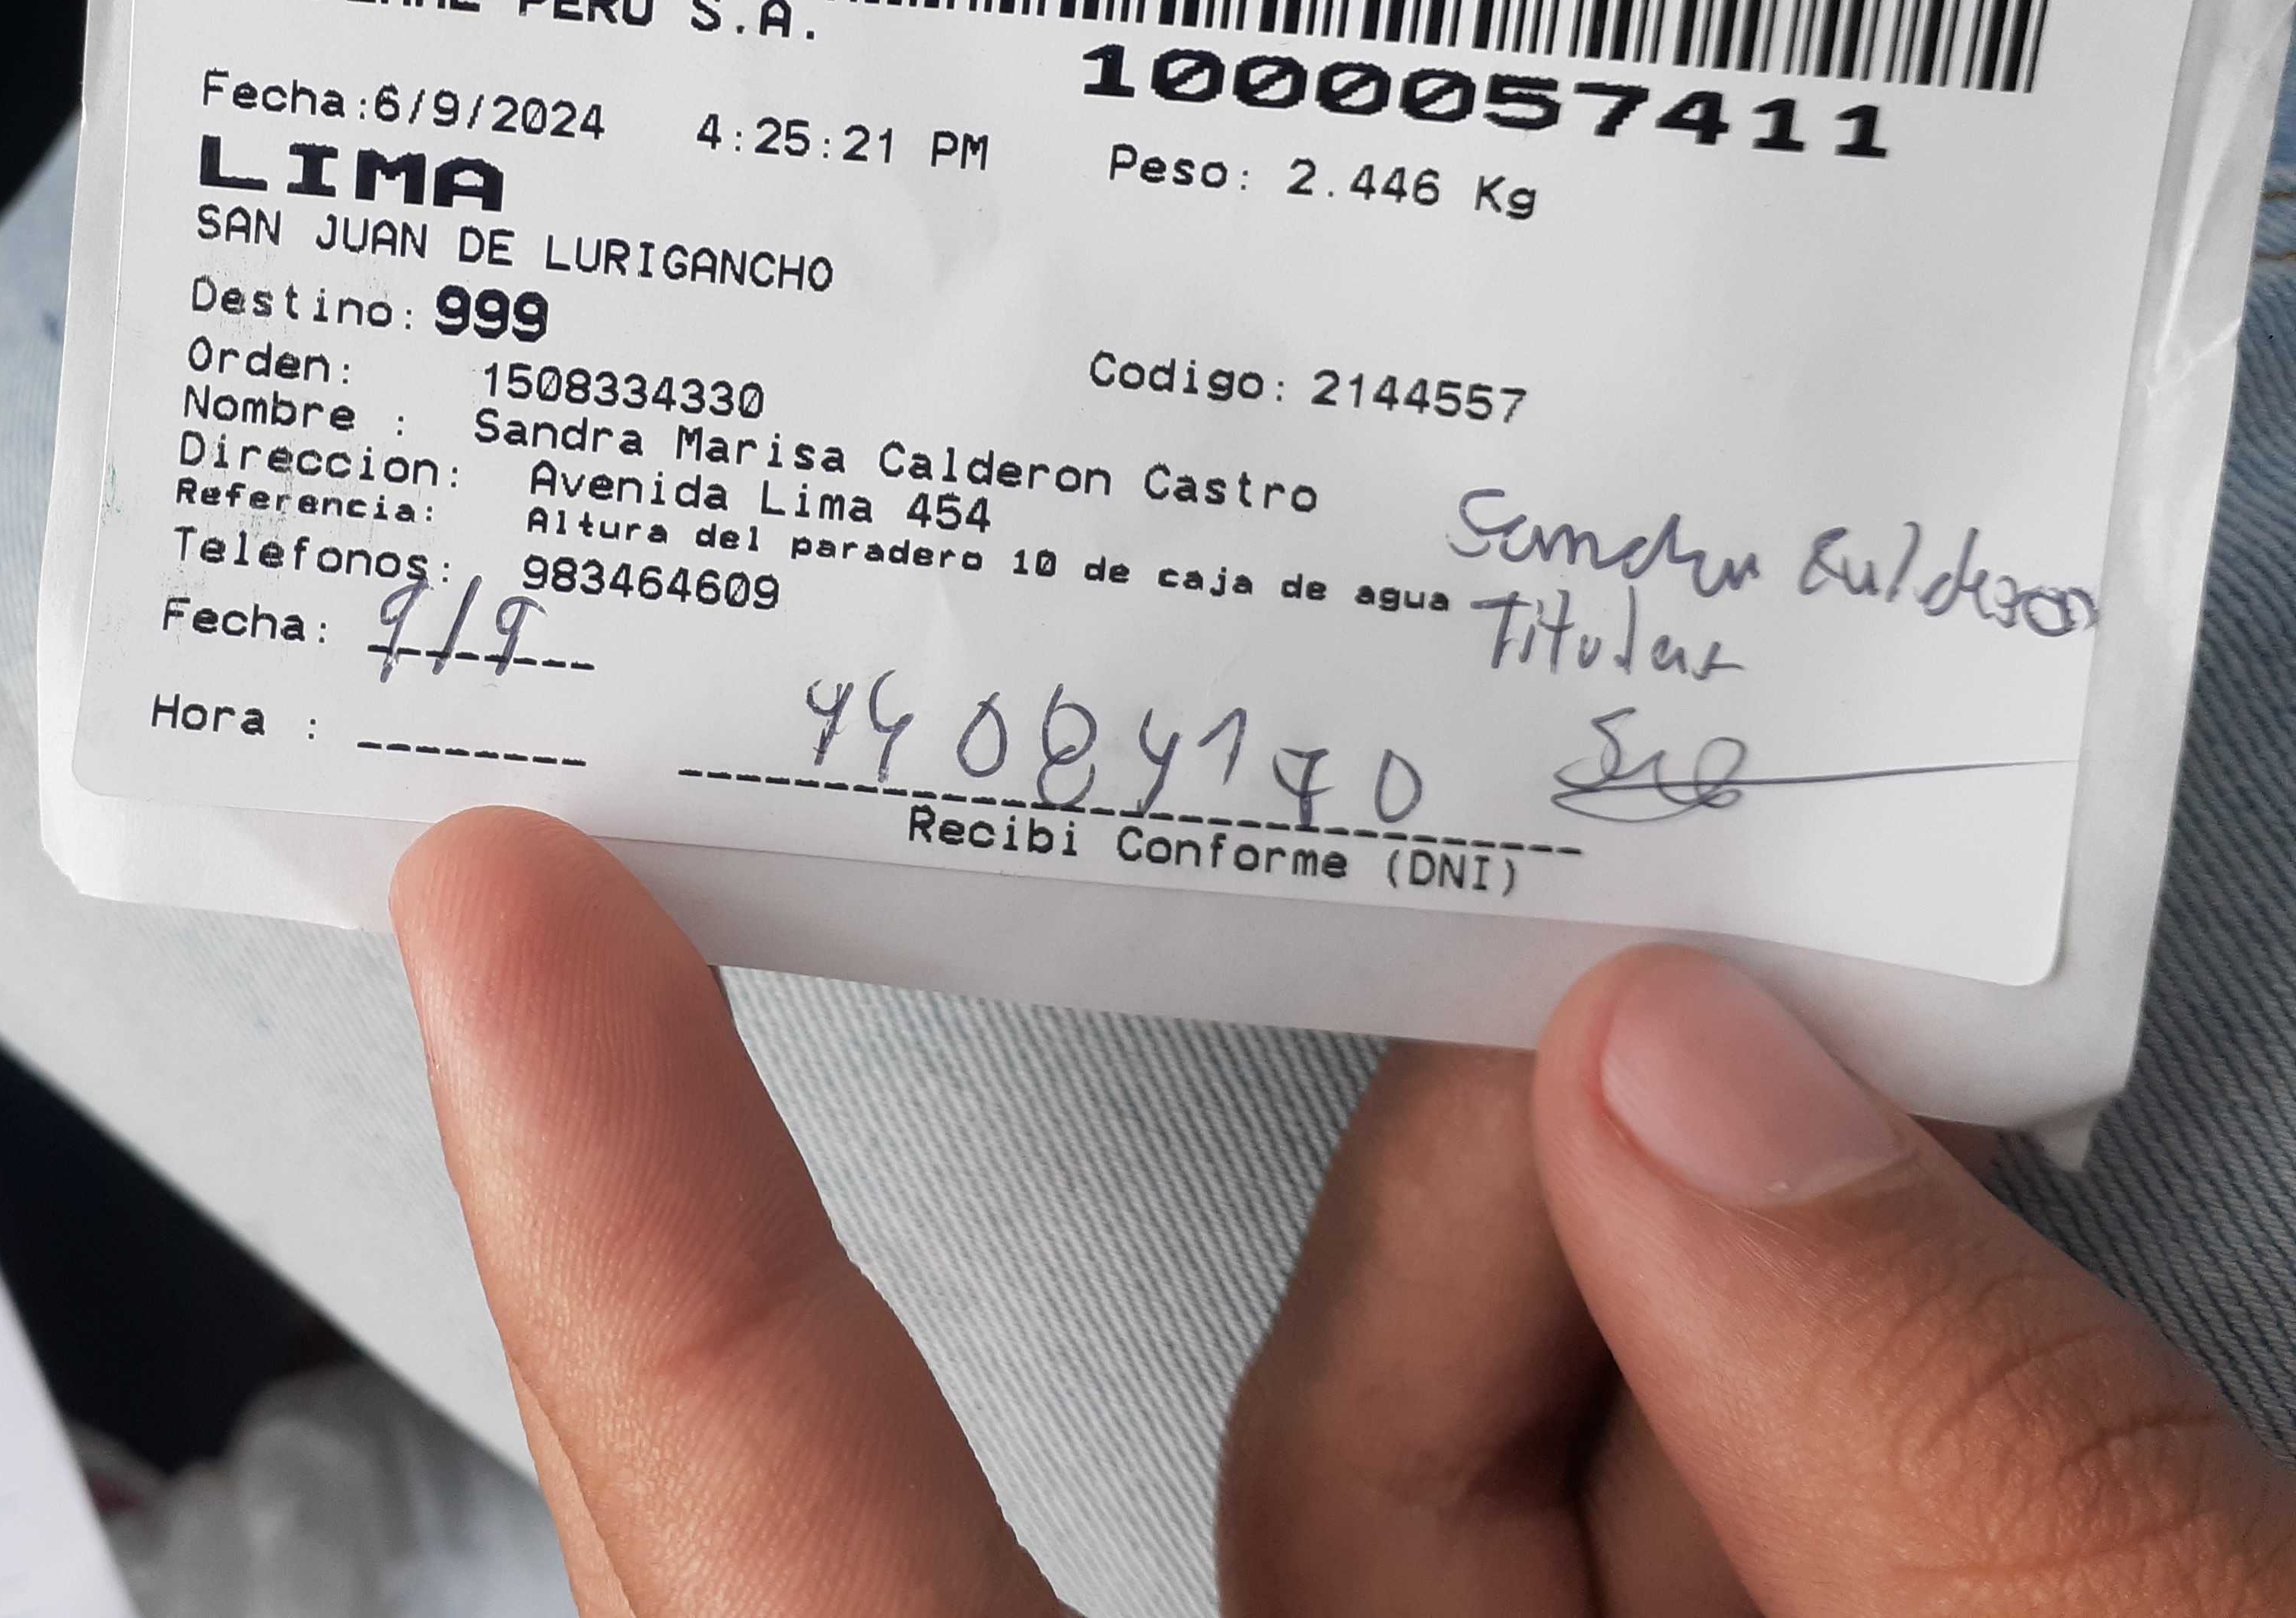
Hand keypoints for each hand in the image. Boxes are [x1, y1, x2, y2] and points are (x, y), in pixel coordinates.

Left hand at [391, 807, 2295, 1614]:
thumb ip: (1969, 1502)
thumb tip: (1690, 1089)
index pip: (815, 1609)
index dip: (641, 1264)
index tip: (507, 927)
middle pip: (1254, 1505)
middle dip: (1486, 1274)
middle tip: (1678, 1061)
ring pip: (1405, 1514)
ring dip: (1672, 1358)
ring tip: (1904, 1261)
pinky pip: (1521, 1569)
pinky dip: (1713, 1461)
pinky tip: (1869, 1367)